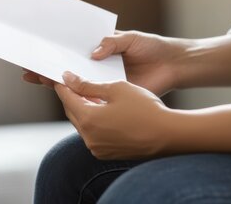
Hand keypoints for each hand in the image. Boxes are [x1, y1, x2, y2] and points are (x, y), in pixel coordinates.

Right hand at [23, 31, 189, 95]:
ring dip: (59, 85)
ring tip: (39, 80)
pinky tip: (64, 98)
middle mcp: (98, 67)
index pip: (73, 51)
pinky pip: (94, 98)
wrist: (173, 65)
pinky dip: (80, 99)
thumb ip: (111, 42)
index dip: (55, 52)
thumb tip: (92, 53)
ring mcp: (104, 82)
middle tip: (29, 71)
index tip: (37, 52)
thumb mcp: (131, 39)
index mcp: (100, 50)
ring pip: (78, 85)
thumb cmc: (152, 47)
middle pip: (69, 69)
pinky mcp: (113, 95)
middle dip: (49, 69)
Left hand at [55, 71, 176, 159]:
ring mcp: (97, 148)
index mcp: (88, 118)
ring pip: (82, 124)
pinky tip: (104, 112)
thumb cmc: (145, 109)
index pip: (66, 98)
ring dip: (84, 110)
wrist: (168, 135)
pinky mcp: (106, 154)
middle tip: (77, 84)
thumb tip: (69, 79)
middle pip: (72, 112)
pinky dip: (94, 122)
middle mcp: (88, 137)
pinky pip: (93, 135)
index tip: (63, 76)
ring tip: (92, 96)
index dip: (64, 85)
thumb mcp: (116, 88)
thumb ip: (89, 84)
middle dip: (73, 97)